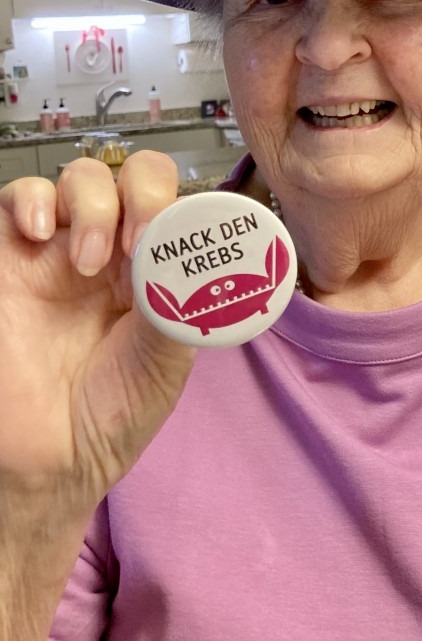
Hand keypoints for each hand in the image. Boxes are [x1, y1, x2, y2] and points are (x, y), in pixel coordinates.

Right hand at [0, 153, 195, 525]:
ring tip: (90, 262)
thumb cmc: (109, 417)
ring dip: (93, 202)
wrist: (46, 463)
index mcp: (157, 272)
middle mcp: (112, 253)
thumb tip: (185, 254)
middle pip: (132, 177)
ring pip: (81, 179)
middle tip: (135, 243)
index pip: (176, 206)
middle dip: (141, 193)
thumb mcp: (164, 361)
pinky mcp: (9, 257)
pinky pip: (18, 198)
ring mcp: (59, 252)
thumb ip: (176, 304)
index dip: (178, 207)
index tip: (172, 239)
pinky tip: (42, 232)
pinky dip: (33, 198)